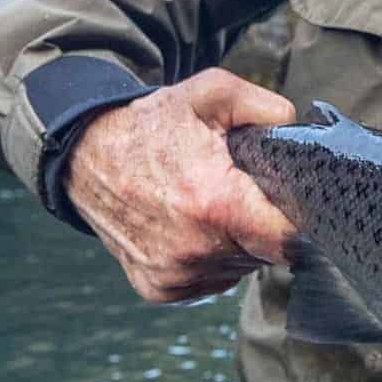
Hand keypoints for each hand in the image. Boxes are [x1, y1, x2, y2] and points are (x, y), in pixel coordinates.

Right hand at [64, 68, 298, 302]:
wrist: (84, 155)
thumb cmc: (150, 125)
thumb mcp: (211, 94)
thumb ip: (266, 106)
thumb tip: (297, 129)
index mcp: (216, 205)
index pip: (288, 238)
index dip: (297, 221)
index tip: (290, 202)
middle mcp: (195, 249)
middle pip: (266, 253)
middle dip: (263, 225)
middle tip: (242, 193)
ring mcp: (175, 274)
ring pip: (238, 268)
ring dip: (237, 243)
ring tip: (210, 206)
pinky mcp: (158, 288)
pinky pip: (208, 280)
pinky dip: (209, 259)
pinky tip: (191, 227)